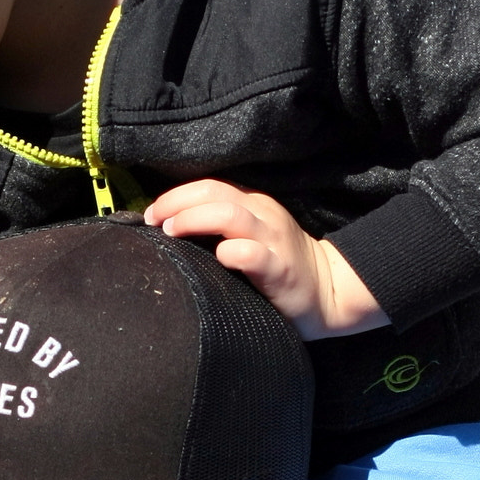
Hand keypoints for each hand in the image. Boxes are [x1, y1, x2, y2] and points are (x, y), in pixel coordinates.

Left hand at [143, 182, 386, 339]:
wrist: (328, 292)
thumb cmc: (278, 266)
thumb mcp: (252, 234)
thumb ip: (220, 225)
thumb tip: (169, 226)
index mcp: (253, 204)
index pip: (208, 187)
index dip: (174, 196)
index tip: (151, 215)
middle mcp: (263, 215)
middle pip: (212, 193)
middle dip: (175, 203)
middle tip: (154, 222)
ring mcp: (273, 241)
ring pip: (228, 215)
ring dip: (193, 220)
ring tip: (171, 233)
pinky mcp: (280, 269)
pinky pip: (252, 253)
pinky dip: (230, 252)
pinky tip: (217, 258)